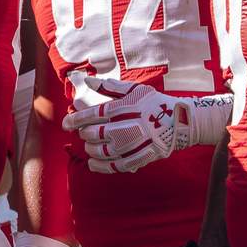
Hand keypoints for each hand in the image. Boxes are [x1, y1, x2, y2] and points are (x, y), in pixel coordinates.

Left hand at [63, 77, 230, 174]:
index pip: (90, 115)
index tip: (66, 123)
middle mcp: (124, 127)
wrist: (180, 121)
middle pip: (93, 134)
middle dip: (84, 134)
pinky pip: (114, 166)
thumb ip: (109, 87)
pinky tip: (94, 163)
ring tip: (90, 147)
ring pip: (100, 151)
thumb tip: (86, 80)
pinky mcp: (138, 158)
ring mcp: (131, 145)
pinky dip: (100, 166)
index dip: (74, 120)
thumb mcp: (133, 90)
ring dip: (91, 149)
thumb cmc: (154, 103)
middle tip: (85, 133)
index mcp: (121, 109)